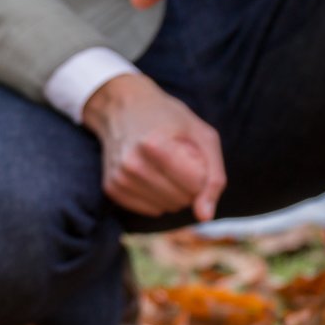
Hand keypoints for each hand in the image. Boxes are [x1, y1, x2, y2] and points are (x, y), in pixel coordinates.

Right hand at [82, 73, 225, 219]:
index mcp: (154, 145)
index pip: (196, 185)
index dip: (203, 171)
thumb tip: (205, 217)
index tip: (194, 153)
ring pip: (167, 208)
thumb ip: (213, 177)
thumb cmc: (170, 119)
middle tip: (179, 157)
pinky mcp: (111, 189)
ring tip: (165, 164)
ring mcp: (119, 179)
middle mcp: (132, 165)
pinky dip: (159, 196)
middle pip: (182, 199)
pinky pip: (151, 210)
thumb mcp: (203, 136)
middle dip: (190, 183)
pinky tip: (151, 173)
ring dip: (175, 191)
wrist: (123, 107)